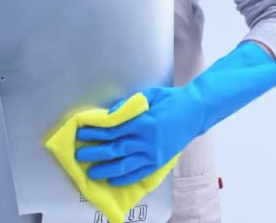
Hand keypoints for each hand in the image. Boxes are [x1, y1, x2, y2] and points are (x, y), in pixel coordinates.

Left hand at [75, 41, 275, 185]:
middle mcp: (148, 141)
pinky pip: (140, 173)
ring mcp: (155, 153)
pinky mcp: (160, 161)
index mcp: (145, 122)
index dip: (96, 133)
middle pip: (116, 149)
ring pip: (126, 165)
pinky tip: (113, 180)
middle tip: (79, 155)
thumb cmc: (172, 99)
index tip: (82, 133)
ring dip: (106, 169)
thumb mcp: (150, 95)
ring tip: (92, 172)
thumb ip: (129, 105)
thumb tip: (109, 115)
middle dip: (95, 152)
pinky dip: (125, 178)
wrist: (196, 111)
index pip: (114, 130)